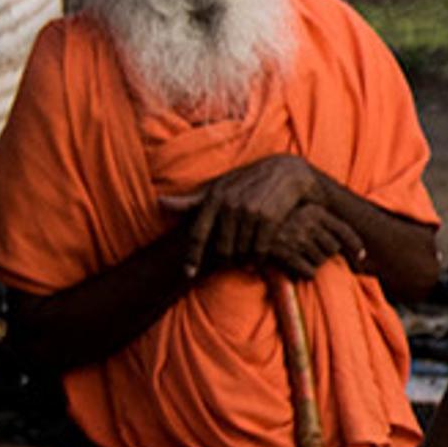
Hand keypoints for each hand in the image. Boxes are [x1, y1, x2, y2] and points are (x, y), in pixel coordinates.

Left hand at [174, 155, 330, 274]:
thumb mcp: (219, 187)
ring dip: (245, 260)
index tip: (188, 274)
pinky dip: (260, 258)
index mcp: (214, 198)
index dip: (192, 257)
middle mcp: (229, 204)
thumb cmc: (248, 182)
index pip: (198, 234)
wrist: (287, 172)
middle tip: (234, 263)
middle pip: (221, 250)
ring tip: (249, 259)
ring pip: (241, 252)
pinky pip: (260, 250)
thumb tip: (160, 204)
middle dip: (227, 261)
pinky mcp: (269, 218)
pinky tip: (261, 257)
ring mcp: (250, 211)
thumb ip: (192, 200)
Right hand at [254, 199, 367, 279]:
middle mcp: (307, 220)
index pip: (344, 231)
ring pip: (321, 261)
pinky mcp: (285, 251)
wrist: (244, 227)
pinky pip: (308, 271)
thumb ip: (325, 228)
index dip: (356, 246)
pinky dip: (303, 273)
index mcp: (313, 210)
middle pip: (333, 249)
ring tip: (295, 256)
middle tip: (305, 252)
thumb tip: (362, 255)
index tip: (362, 258)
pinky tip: (292, 266)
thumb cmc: (278, 227)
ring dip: (310, 263)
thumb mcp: (301, 219)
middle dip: (323, 254)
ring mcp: (296, 235)